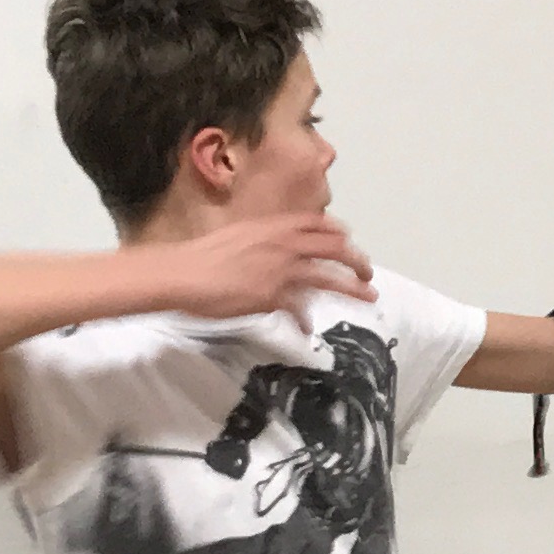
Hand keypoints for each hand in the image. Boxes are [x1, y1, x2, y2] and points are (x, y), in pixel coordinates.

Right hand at [139, 211, 370, 321]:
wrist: (185, 272)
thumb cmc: (203, 255)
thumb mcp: (239, 235)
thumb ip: (262, 239)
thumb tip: (271, 247)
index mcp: (275, 226)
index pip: (319, 223)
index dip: (338, 232)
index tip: (347, 239)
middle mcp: (285, 244)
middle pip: (335, 248)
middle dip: (357, 260)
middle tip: (367, 273)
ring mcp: (282, 270)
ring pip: (329, 277)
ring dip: (353, 288)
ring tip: (368, 298)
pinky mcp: (274, 296)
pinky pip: (300, 309)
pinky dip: (305, 321)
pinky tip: (307, 330)